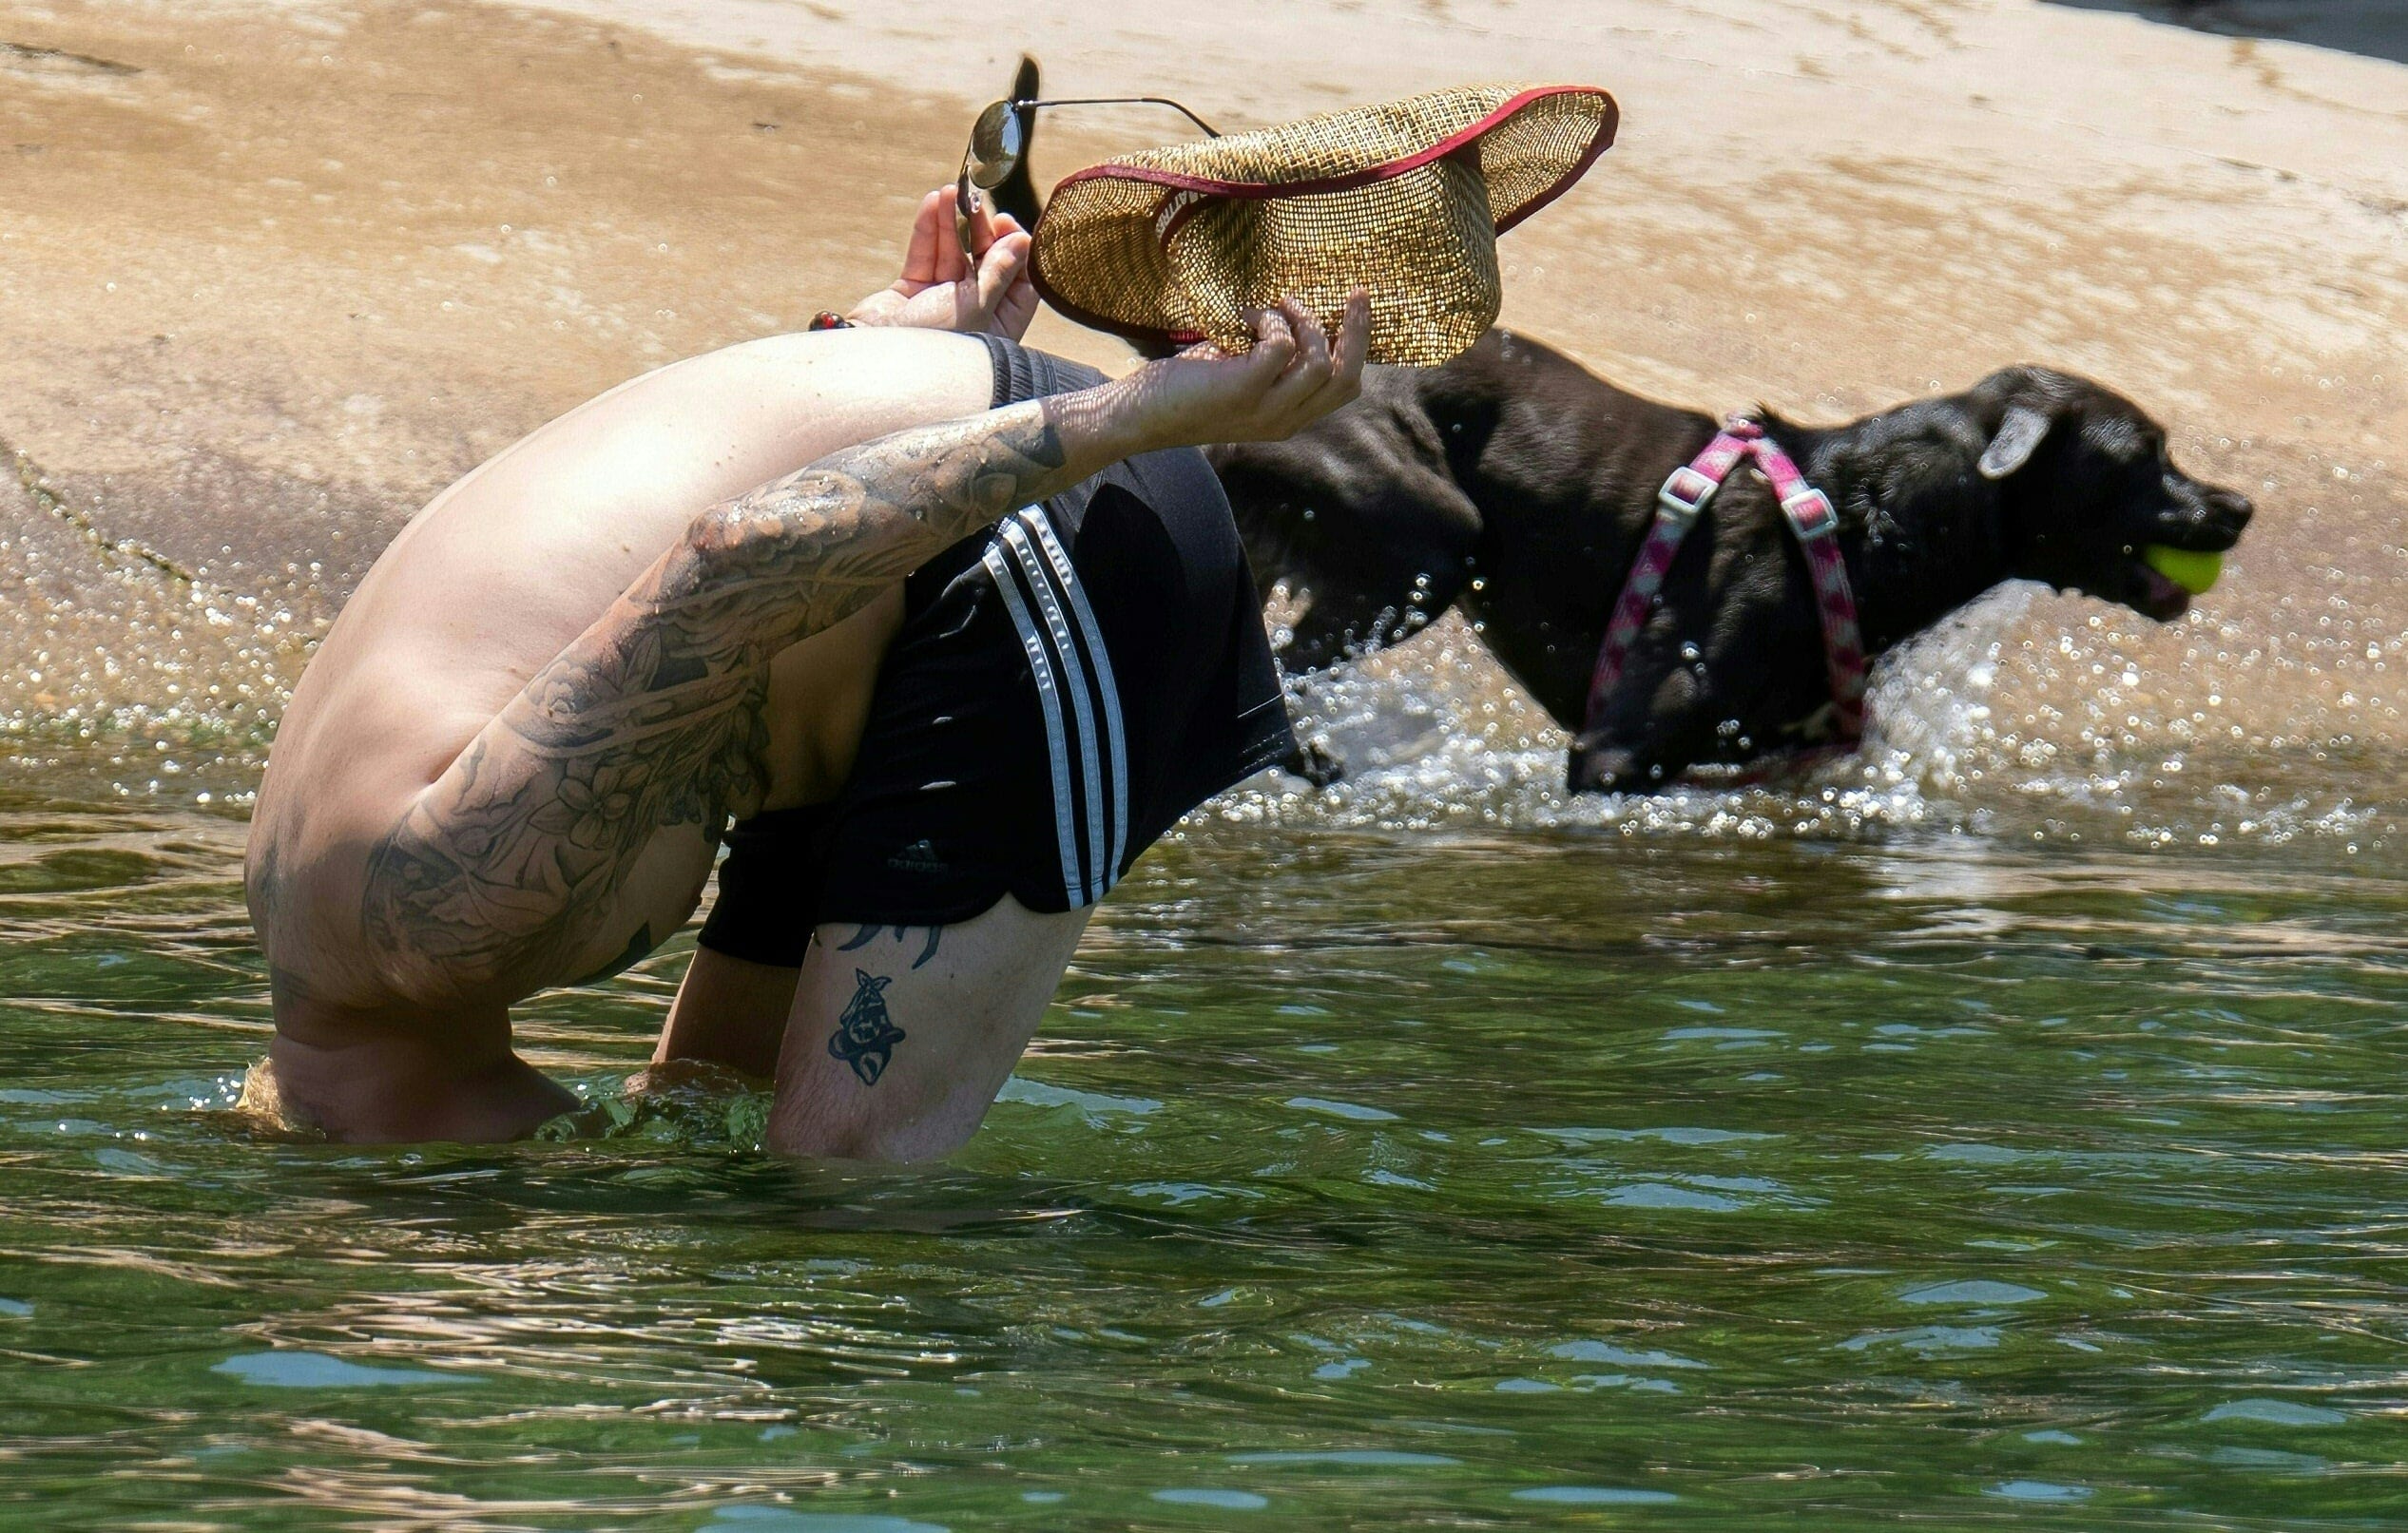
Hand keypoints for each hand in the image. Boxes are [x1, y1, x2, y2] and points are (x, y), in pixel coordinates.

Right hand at [845, 187, 1037, 338]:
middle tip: (977, 203)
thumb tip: (1024, 242)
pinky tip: (934, 202)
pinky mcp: (911, 293)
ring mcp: (940, 303)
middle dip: (980, 231)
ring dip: (952, 222)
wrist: (876, 362)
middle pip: (985, 263)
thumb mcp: (976, 305)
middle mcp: (973, 315)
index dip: (1016, 251)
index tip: (1007, 224)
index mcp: (999, 327)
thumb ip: (999, 272)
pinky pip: (924, 256)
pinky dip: (928, 231)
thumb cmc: (937, 345)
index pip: (1020, 283)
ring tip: (950, 192)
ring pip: (952, 255)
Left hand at [1111, 292, 1370, 451]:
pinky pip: (1281, 346)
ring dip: (1303, 322)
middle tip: (1356, 293)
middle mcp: (1284, 421)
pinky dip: (1269, 321)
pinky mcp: (1243, 391)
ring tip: (1276, 305)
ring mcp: (1265, 410)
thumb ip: (1271, 359)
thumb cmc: (1185, 388)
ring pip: (1321, 362)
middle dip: (1357, 331)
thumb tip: (1296, 312)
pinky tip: (1244, 316)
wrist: (1138, 415)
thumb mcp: (1240, 375)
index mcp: (1288, 418)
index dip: (1358, 348)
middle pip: (1347, 379)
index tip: (1355, 310)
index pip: (1345, 389)